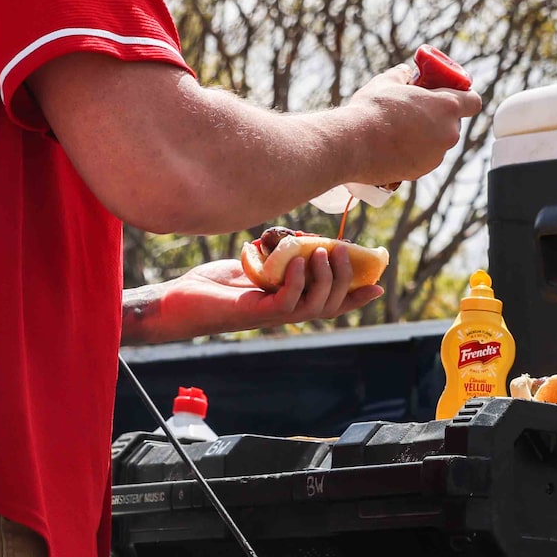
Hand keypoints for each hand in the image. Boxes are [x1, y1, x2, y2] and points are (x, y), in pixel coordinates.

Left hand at [120, 247, 380, 344]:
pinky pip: (286, 302)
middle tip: (345, 251)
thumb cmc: (212, 285)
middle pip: (330, 305)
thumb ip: (276, 258)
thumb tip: (297, 241)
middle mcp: (284, 312)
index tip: (378, 284)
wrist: (179, 301)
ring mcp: (270, 315)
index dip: (356, 297)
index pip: (331, 304)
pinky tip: (298, 262)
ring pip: (314, 306)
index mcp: (288, 303)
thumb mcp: (253, 265)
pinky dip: (297, 281)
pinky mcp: (253, 313)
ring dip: (325, 279)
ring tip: (326, 252)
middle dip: (345, 279)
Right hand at [337, 62, 481, 188]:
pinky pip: (424, 157)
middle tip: (417, 109)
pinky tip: (394, 145)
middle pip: (453, 122)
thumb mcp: (387, 82)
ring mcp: (437, 156)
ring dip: (426, 135)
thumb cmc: (372, 110)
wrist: (354, 144)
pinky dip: (415, 151)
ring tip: (400, 128)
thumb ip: (401, 75)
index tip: (448, 93)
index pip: (473, 101)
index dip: (463, 96)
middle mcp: (449, 134)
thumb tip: (404, 73)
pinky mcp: (422, 171)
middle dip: (439, 116)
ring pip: (438, 141)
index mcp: (447, 107)